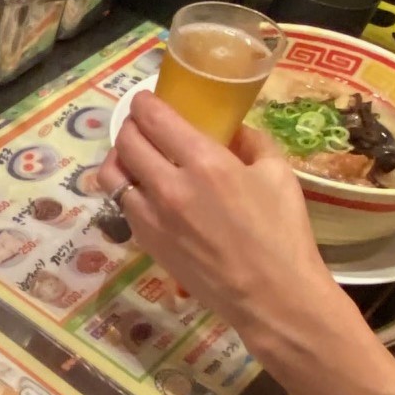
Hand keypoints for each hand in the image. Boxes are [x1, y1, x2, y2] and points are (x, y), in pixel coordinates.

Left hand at [97, 91, 333, 334]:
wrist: (270, 295)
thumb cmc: (282, 232)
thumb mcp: (277, 173)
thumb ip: (250, 142)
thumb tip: (231, 129)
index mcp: (205, 162)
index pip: (155, 119)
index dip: (144, 103)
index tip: (145, 99)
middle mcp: (169, 186)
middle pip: (126, 143)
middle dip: (129, 126)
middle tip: (140, 124)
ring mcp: (152, 217)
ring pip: (112, 176)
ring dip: (118, 158)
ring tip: (132, 155)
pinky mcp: (147, 242)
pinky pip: (122, 205)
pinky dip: (126, 190)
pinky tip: (143, 189)